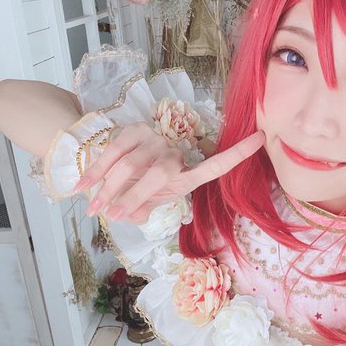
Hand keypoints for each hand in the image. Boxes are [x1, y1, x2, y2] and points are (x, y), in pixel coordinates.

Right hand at [75, 122, 264, 223]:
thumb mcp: (146, 205)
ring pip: (129, 167)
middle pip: (157, 174)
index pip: (217, 164)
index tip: (262, 137)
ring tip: (96, 208)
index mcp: (186, 175)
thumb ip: (143, 210)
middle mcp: (174, 154)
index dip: (238, 153)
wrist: (109, 163)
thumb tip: (133, 214)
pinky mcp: (131, 131)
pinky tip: (83, 189)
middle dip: (133, 198)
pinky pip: (111, 155)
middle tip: (114, 214)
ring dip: (109, 191)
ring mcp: (153, 139)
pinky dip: (96, 175)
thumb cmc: (135, 191)